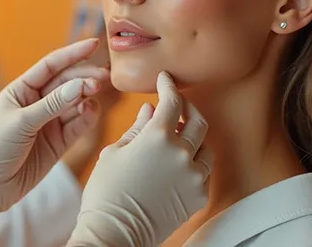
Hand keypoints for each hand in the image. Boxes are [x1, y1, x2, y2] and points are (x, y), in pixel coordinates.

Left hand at [0, 39, 108, 217]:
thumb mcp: (20, 123)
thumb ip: (52, 105)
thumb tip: (80, 85)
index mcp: (22, 90)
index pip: (50, 66)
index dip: (72, 54)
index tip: (94, 44)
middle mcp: (38, 102)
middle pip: (67, 82)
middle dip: (84, 77)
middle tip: (101, 78)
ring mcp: (50, 121)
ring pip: (76, 102)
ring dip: (87, 96)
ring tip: (96, 93)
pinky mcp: (60, 141)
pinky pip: (78, 124)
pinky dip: (87, 116)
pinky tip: (91, 110)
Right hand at [67, 72, 212, 246]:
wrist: (113, 233)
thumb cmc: (106, 192)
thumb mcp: (114, 153)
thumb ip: (137, 127)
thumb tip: (151, 109)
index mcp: (158, 136)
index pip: (172, 101)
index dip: (169, 86)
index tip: (166, 79)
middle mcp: (181, 153)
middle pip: (197, 119)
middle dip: (187, 107)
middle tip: (177, 104)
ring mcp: (193, 176)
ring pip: (205, 147)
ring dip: (194, 139)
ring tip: (178, 140)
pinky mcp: (198, 196)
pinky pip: (203, 173)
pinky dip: (193, 165)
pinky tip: (178, 166)